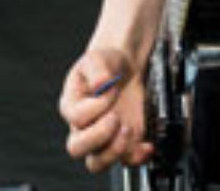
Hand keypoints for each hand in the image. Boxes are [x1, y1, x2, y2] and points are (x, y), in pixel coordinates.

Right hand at [59, 47, 154, 172]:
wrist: (124, 69)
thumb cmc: (106, 64)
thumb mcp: (98, 58)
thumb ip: (97, 68)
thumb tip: (100, 83)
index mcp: (72, 105)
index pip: (77, 117)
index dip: (96, 106)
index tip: (111, 90)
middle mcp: (82, 127)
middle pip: (77, 148)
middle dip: (100, 135)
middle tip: (116, 117)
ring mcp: (102, 139)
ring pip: (97, 163)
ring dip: (115, 150)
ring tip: (129, 129)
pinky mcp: (123, 144)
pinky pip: (126, 161)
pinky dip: (138, 157)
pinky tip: (147, 144)